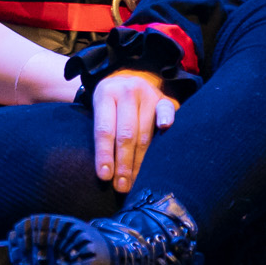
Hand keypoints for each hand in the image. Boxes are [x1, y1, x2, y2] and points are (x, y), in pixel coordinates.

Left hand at [90, 68, 178, 192]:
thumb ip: (101, 133)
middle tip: (122, 186)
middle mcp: (127, 91)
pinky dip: (166, 120)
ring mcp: (147, 94)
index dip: (104, 154)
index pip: (104, 129)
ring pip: (145, 132)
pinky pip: (166, 111)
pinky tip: (165, 129)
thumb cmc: (110, 104)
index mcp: (105, 94)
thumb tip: (104, 172)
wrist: (126, 78)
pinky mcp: (164, 99)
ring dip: (141, 160)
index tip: (104, 176)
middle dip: (124, 164)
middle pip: (126, 134)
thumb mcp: (99, 110)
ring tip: (136, 180)